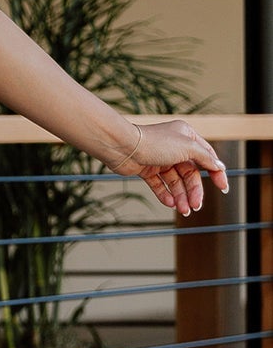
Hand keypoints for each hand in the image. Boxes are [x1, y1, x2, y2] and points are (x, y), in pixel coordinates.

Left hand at [107, 117, 228, 215]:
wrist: (124, 147)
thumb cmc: (155, 143)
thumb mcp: (187, 148)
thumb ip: (205, 158)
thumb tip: (220, 166)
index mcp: (187, 137)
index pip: (207, 156)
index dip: (216, 172)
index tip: (223, 188)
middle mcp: (175, 147)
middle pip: (190, 173)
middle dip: (193, 191)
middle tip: (196, 206)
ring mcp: (160, 159)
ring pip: (175, 181)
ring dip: (180, 196)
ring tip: (183, 210)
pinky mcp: (147, 169)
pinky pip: (159, 184)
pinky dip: (165, 194)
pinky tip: (170, 203)